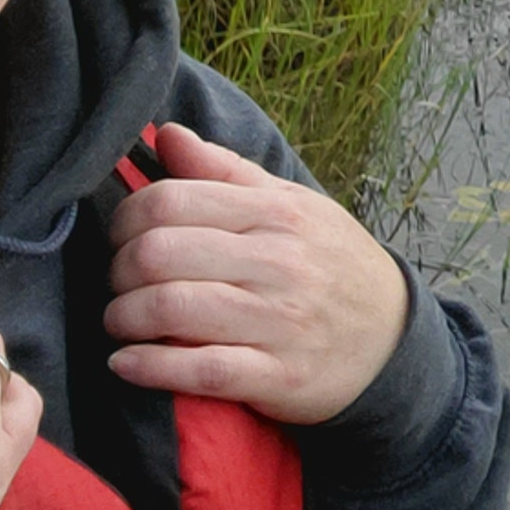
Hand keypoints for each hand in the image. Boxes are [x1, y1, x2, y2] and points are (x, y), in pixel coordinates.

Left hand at [102, 124, 408, 424]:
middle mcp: (279, 262)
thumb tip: (166, 134)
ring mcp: (279, 321)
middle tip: (118, 283)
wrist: (393, 335)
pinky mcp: (278, 375)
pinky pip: (197, 370)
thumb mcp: (292, 206)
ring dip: (123, 319)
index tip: (121, 238)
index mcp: (277, 213)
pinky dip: (147, 368)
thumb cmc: (328, 264)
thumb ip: (225, 171)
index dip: (125, 220)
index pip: (170, 201)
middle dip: (117, 272)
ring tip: (120, 322)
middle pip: (158, 254)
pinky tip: (126, 363)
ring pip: (170, 309)